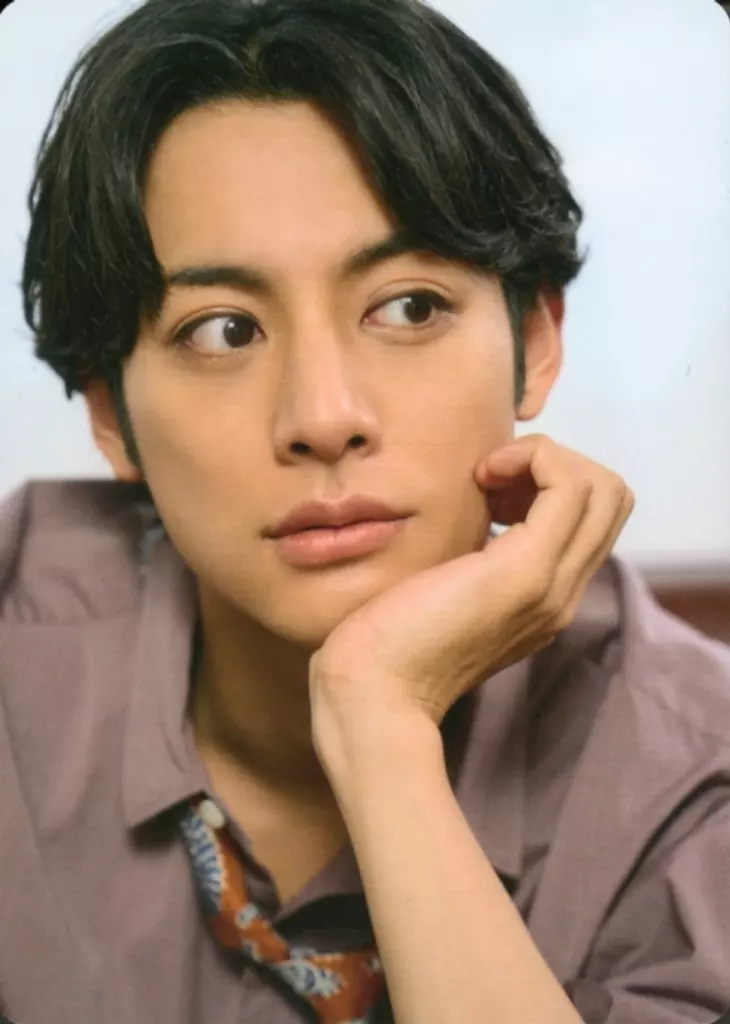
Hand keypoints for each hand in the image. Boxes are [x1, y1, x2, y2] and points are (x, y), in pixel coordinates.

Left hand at [309, 434, 633, 729]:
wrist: (373, 691)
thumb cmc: (388, 637)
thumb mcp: (447, 585)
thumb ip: (477, 557)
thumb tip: (480, 506)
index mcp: (546, 597)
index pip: (595, 518)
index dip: (551, 482)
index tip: (489, 488)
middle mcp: (563, 594)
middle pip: (611, 497)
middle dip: (556, 463)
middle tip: (491, 479)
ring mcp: (551, 584)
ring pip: (602, 487)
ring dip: (546, 459)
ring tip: (487, 478)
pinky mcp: (525, 572)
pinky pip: (567, 486)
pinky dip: (533, 459)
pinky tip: (482, 477)